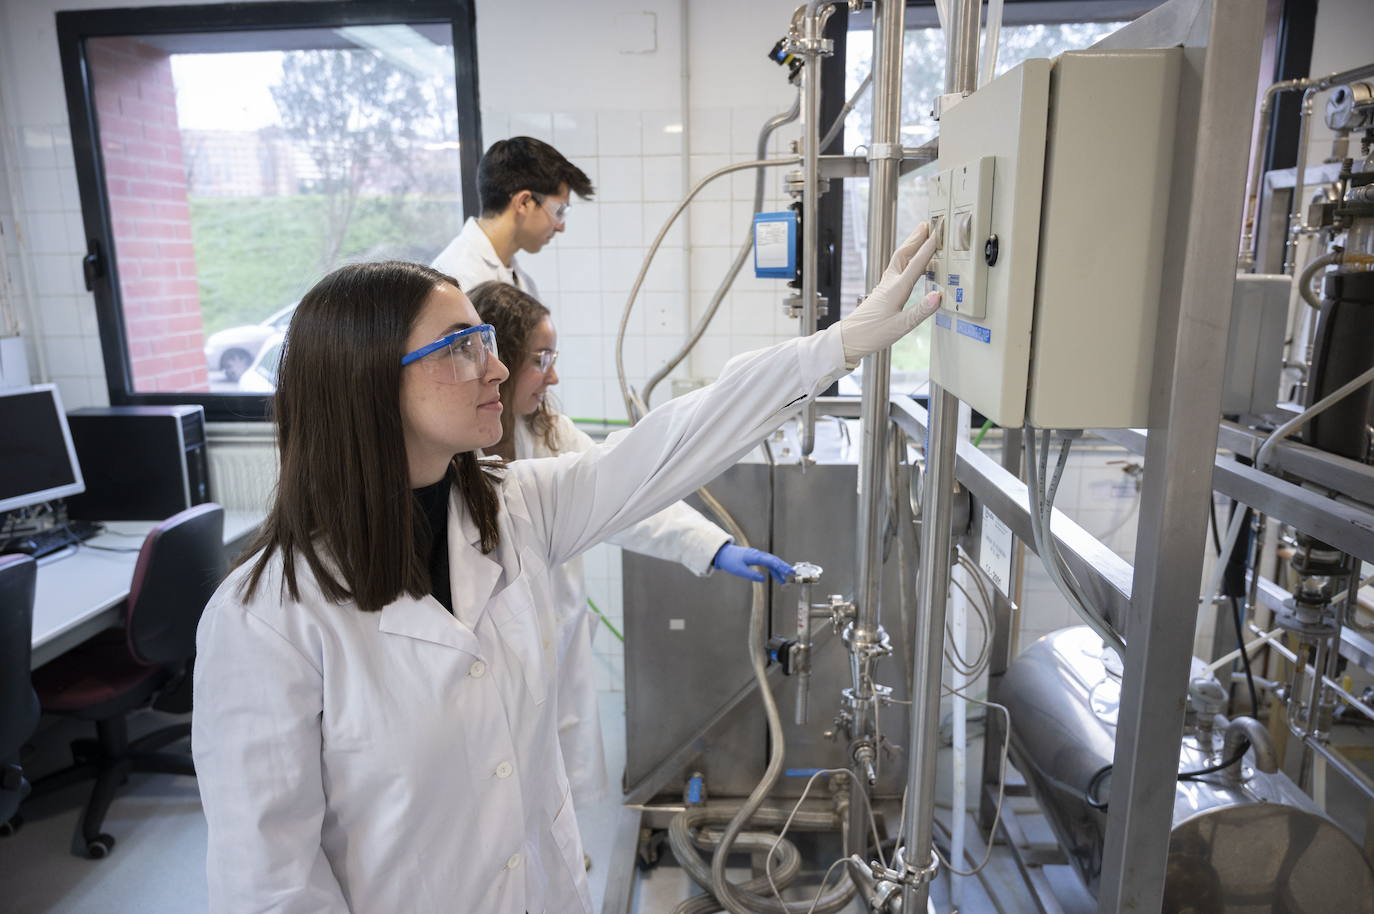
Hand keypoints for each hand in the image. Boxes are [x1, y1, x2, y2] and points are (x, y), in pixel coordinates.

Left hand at [713, 545, 793, 583]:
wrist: (723, 553)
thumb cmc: (730, 561)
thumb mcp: (739, 570)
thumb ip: (751, 574)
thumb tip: (763, 579)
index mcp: (755, 556)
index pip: (770, 561)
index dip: (780, 567)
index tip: (788, 572)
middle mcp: (758, 554)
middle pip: (774, 560)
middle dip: (783, 567)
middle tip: (792, 573)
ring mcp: (757, 555)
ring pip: (771, 562)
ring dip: (779, 569)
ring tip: (784, 580)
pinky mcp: (756, 558)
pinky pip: (767, 563)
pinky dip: (773, 569)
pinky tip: (776, 576)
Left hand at [837, 222, 942, 364]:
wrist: (849, 339)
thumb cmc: (872, 334)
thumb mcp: (901, 326)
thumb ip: (921, 311)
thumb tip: (938, 295)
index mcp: (896, 289)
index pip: (916, 264)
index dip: (928, 248)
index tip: (939, 233)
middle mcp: (889, 283)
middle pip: (904, 254)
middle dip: (916, 238)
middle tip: (927, 224)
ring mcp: (885, 286)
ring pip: (899, 260)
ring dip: (911, 247)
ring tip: (922, 238)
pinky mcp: (882, 291)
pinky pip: (897, 269)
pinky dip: (908, 262)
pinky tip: (914, 266)